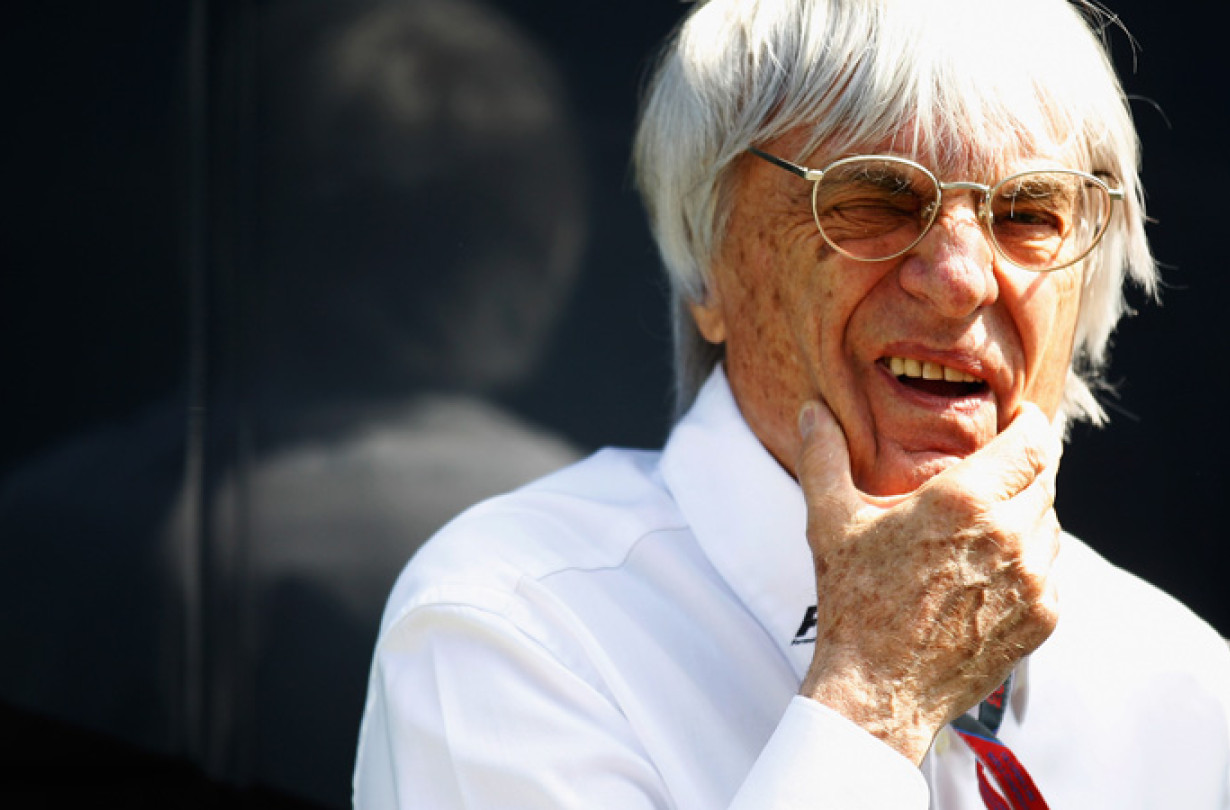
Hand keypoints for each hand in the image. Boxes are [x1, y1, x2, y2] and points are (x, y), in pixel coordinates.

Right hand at [795, 398, 1061, 763]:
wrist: (879, 688)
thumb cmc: (854, 602)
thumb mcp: (831, 522)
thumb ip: (824, 457)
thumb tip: (812, 412)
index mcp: (963, 500)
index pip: (1031, 441)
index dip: (1031, 423)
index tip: (1021, 417)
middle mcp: (1009, 534)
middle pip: (1045, 478)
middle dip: (1025, 466)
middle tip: (998, 466)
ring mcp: (1032, 579)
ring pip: (1051, 523)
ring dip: (1028, 512)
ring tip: (987, 520)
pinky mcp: (1042, 616)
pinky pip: (1051, 568)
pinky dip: (1031, 558)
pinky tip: (991, 566)